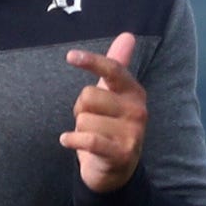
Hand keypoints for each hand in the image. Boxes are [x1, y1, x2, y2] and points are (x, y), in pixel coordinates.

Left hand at [61, 32, 145, 192]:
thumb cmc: (110, 127)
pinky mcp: (121, 153)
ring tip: (88, 136)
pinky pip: (87, 140)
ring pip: (83, 119)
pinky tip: (68, 141)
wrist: (116, 170)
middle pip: (88, 95)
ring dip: (78, 129)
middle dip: (79, 109)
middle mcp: (137, 110)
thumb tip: (127, 35)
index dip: (91, 61)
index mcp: (134, 92)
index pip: (113, 70)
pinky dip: (72, 140)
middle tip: (88, 121)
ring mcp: (132, 132)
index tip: (70, 57)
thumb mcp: (114, 96)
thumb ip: (117, 66)